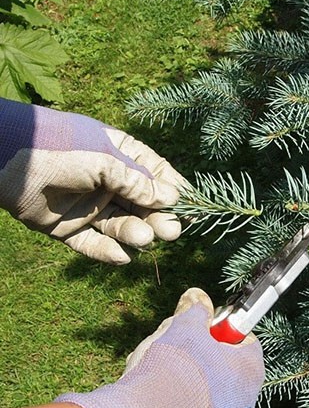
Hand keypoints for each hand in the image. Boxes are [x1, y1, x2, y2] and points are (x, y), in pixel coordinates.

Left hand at [0, 99, 184, 263]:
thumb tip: (173, 199)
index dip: (173, 190)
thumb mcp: (106, 162)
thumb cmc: (61, 150)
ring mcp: (87, 205)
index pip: (154, 174)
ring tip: (143, 238)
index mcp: (119, 156)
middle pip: (140, 204)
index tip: (191, 207)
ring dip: (134, 233)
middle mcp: (106, 182)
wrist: (7, 162)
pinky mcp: (66, 228)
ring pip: (119, 224)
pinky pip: (91, 243)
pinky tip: (121, 257)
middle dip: (157, 217)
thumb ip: (138, 183)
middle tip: (172, 231)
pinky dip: (106, 252)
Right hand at [56, 288, 265, 407]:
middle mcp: (247, 396)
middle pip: (228, 363)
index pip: (245, 340)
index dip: (224, 330)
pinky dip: (184, 397)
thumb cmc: (176, 368)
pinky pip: (199, 406)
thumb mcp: (187, 328)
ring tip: (166, 370)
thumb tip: (197, 296)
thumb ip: (196, 310)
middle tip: (182, 348)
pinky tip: (163, 392)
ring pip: (212, 386)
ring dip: (191, 375)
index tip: (206, 329)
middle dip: (204, 353)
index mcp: (250, 367)